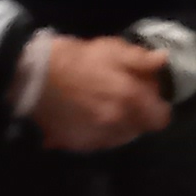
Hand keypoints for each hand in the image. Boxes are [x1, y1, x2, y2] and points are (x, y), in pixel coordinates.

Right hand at [31, 36, 174, 152]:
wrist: (33, 76)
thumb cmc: (75, 58)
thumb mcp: (111, 49)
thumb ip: (140, 59)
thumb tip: (163, 61)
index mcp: (130, 100)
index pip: (161, 119)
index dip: (158, 108)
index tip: (149, 98)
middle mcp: (118, 124)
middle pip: (140, 129)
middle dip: (137, 116)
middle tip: (123, 99)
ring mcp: (98, 137)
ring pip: (120, 138)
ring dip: (118, 126)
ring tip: (103, 108)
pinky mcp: (78, 145)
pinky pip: (97, 143)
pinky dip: (97, 133)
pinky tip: (87, 117)